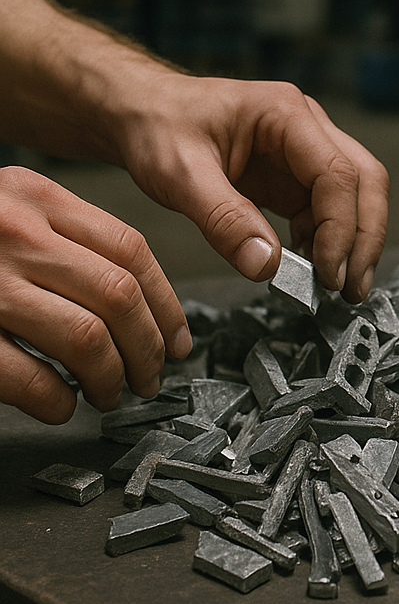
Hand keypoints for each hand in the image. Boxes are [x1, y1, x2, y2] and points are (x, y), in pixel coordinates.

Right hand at [0, 166, 189, 423]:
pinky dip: (54, 400)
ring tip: (108, 394)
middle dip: (147, 347)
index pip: (132, 249)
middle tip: (151, 377)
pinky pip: (26, 375)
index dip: (166, 303)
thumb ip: (64, 238)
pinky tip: (59, 407)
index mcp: (34, 196)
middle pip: (119, 295)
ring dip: (110, 377)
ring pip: (85, 336)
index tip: (177, 338)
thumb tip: (137, 302)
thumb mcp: (9, 211)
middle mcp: (13, 230)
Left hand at [117, 73, 388, 301]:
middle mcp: (307, 128)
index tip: (328, 274)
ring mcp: (305, 153)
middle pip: (365, 181)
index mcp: (287, 114)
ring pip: (355, 197)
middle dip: (365, 237)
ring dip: (354, 243)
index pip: (337, 174)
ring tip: (341, 289)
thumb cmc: (157, 127)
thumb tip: (267, 268)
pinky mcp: (295, 178)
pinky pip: (327, 212)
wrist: (141, 114)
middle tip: (352, 289)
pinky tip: (311, 270)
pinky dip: (327, 243)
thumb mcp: (179, 173)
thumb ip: (223, 220)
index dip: (340, 228)